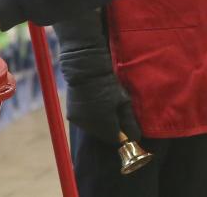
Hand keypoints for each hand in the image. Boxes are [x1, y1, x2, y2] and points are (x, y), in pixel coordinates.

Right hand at [53, 12, 140, 143]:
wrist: (85, 68)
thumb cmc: (107, 82)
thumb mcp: (122, 100)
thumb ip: (129, 121)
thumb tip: (135, 138)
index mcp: (104, 124)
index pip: (116, 139)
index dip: (121, 133)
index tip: (124, 123)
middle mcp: (90, 127)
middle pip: (103, 135)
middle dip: (110, 127)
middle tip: (114, 112)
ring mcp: (78, 122)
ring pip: (93, 129)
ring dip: (99, 123)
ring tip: (103, 106)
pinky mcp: (71, 116)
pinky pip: (84, 123)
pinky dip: (89, 118)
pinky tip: (93, 105)